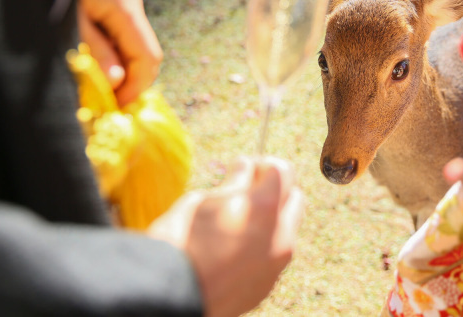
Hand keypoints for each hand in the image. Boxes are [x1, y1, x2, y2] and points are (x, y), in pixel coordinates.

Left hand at [77, 0, 162, 105]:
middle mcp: (133, 6)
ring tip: (100, 90)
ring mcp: (127, 5)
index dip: (136, 87)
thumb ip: (95, 51)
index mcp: (125, 8)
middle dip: (133, 84)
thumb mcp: (70, 21)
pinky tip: (98, 69)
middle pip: (148, 55)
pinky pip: (125, 40)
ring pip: (137, 49)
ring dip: (123, 73)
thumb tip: (118, 82)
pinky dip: (117, 60)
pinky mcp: (116, 7)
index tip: (116, 108)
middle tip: (108, 105)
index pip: (147, 57)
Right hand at [148, 156, 303, 316]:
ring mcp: (276, 264)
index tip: (246, 168)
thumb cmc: (178, 242)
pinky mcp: (267, 286)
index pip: (282, 170)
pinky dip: (262, 247)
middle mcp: (280, 235)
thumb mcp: (202, 201)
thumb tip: (245, 167)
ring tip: (236, 222)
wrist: (167, 297)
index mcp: (264, 207)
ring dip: (271, 220)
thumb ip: (232, 183)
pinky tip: (234, 250)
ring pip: (287, 230)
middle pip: (294, 198)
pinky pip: (274, 257)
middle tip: (246, 192)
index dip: (263, 165)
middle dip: (275, 191)